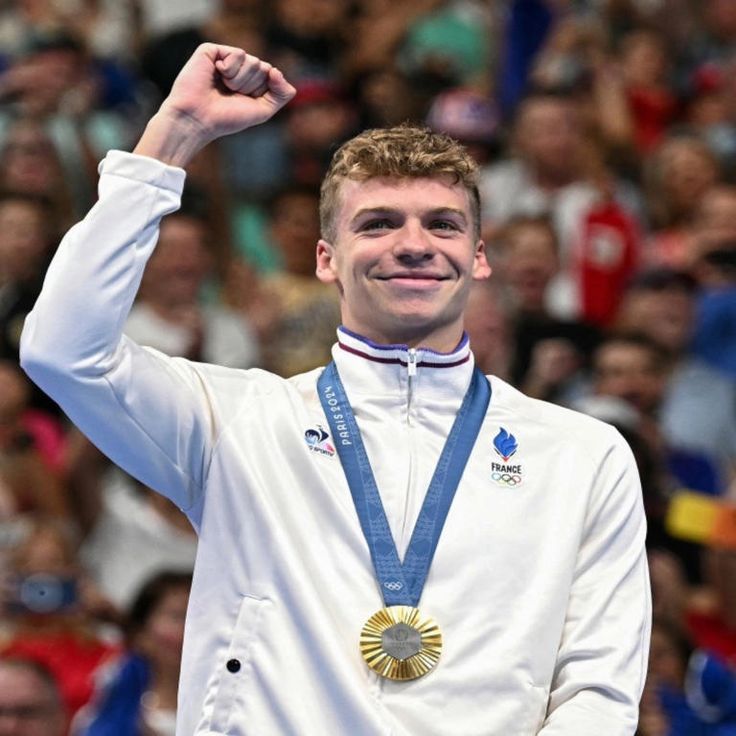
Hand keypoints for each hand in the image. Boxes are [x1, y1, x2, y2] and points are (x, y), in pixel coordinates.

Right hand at [135, 44, 295, 166]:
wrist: (199, 118)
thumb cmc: (228, 118)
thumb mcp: (263, 110)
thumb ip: (282, 94)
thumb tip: (276, 70)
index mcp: (251, 81)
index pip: (272, 76)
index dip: (261, 92)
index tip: (244, 101)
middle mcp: (239, 68)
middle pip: (264, 68)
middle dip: (251, 86)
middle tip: (231, 95)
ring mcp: (226, 58)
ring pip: (253, 61)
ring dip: (240, 80)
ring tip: (223, 87)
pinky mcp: (213, 50)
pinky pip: (238, 53)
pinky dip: (230, 69)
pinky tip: (216, 74)